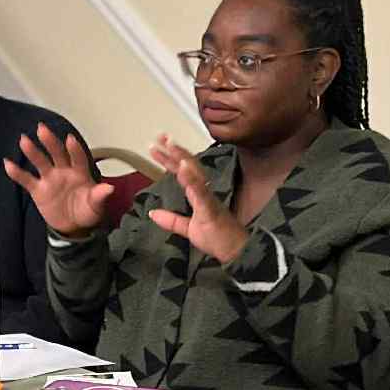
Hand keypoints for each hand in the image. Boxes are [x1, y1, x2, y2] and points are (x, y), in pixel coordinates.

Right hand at [2, 124, 114, 238]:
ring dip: (32, 151)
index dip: (74, 149)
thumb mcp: (96, 206)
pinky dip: (17, 172)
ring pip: (40, 162)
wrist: (73, 226)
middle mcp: (64, 171)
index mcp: (80, 172)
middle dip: (50, 141)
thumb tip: (109, 188)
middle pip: (57, 153)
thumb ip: (100, 196)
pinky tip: (8, 163)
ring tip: (24, 141)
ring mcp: (50, 179)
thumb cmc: (86, 211)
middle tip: (42, 129)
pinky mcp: (38, 189)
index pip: (77, 157)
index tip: (70, 140)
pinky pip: (26, 179)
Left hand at [146, 135, 249, 264]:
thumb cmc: (218, 239)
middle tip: (160, 136)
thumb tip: (153, 214)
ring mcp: (208, 198)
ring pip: (194, 173)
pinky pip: (200, 191)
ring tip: (169, 144)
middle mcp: (204, 192)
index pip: (182, 172)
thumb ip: (171, 220)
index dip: (169, 158)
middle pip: (187, 166)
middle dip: (174, 150)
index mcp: (199, 195)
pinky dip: (190, 178)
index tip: (157, 146)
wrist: (236, 252)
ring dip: (181, 158)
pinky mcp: (210, 208)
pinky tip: (182, 167)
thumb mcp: (188, 229)